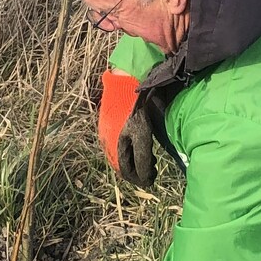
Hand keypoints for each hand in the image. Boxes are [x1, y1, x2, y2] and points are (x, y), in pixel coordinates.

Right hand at [98, 70, 157, 188]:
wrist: (125, 80)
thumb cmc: (135, 107)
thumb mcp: (142, 134)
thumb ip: (142, 157)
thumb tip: (145, 179)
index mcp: (114, 147)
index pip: (125, 172)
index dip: (139, 179)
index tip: (153, 178)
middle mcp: (107, 141)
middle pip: (122, 164)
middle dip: (138, 169)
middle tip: (154, 167)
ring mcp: (106, 131)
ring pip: (121, 153)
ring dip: (135, 158)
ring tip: (150, 156)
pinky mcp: (109, 122)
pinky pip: (119, 142)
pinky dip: (131, 147)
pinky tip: (141, 140)